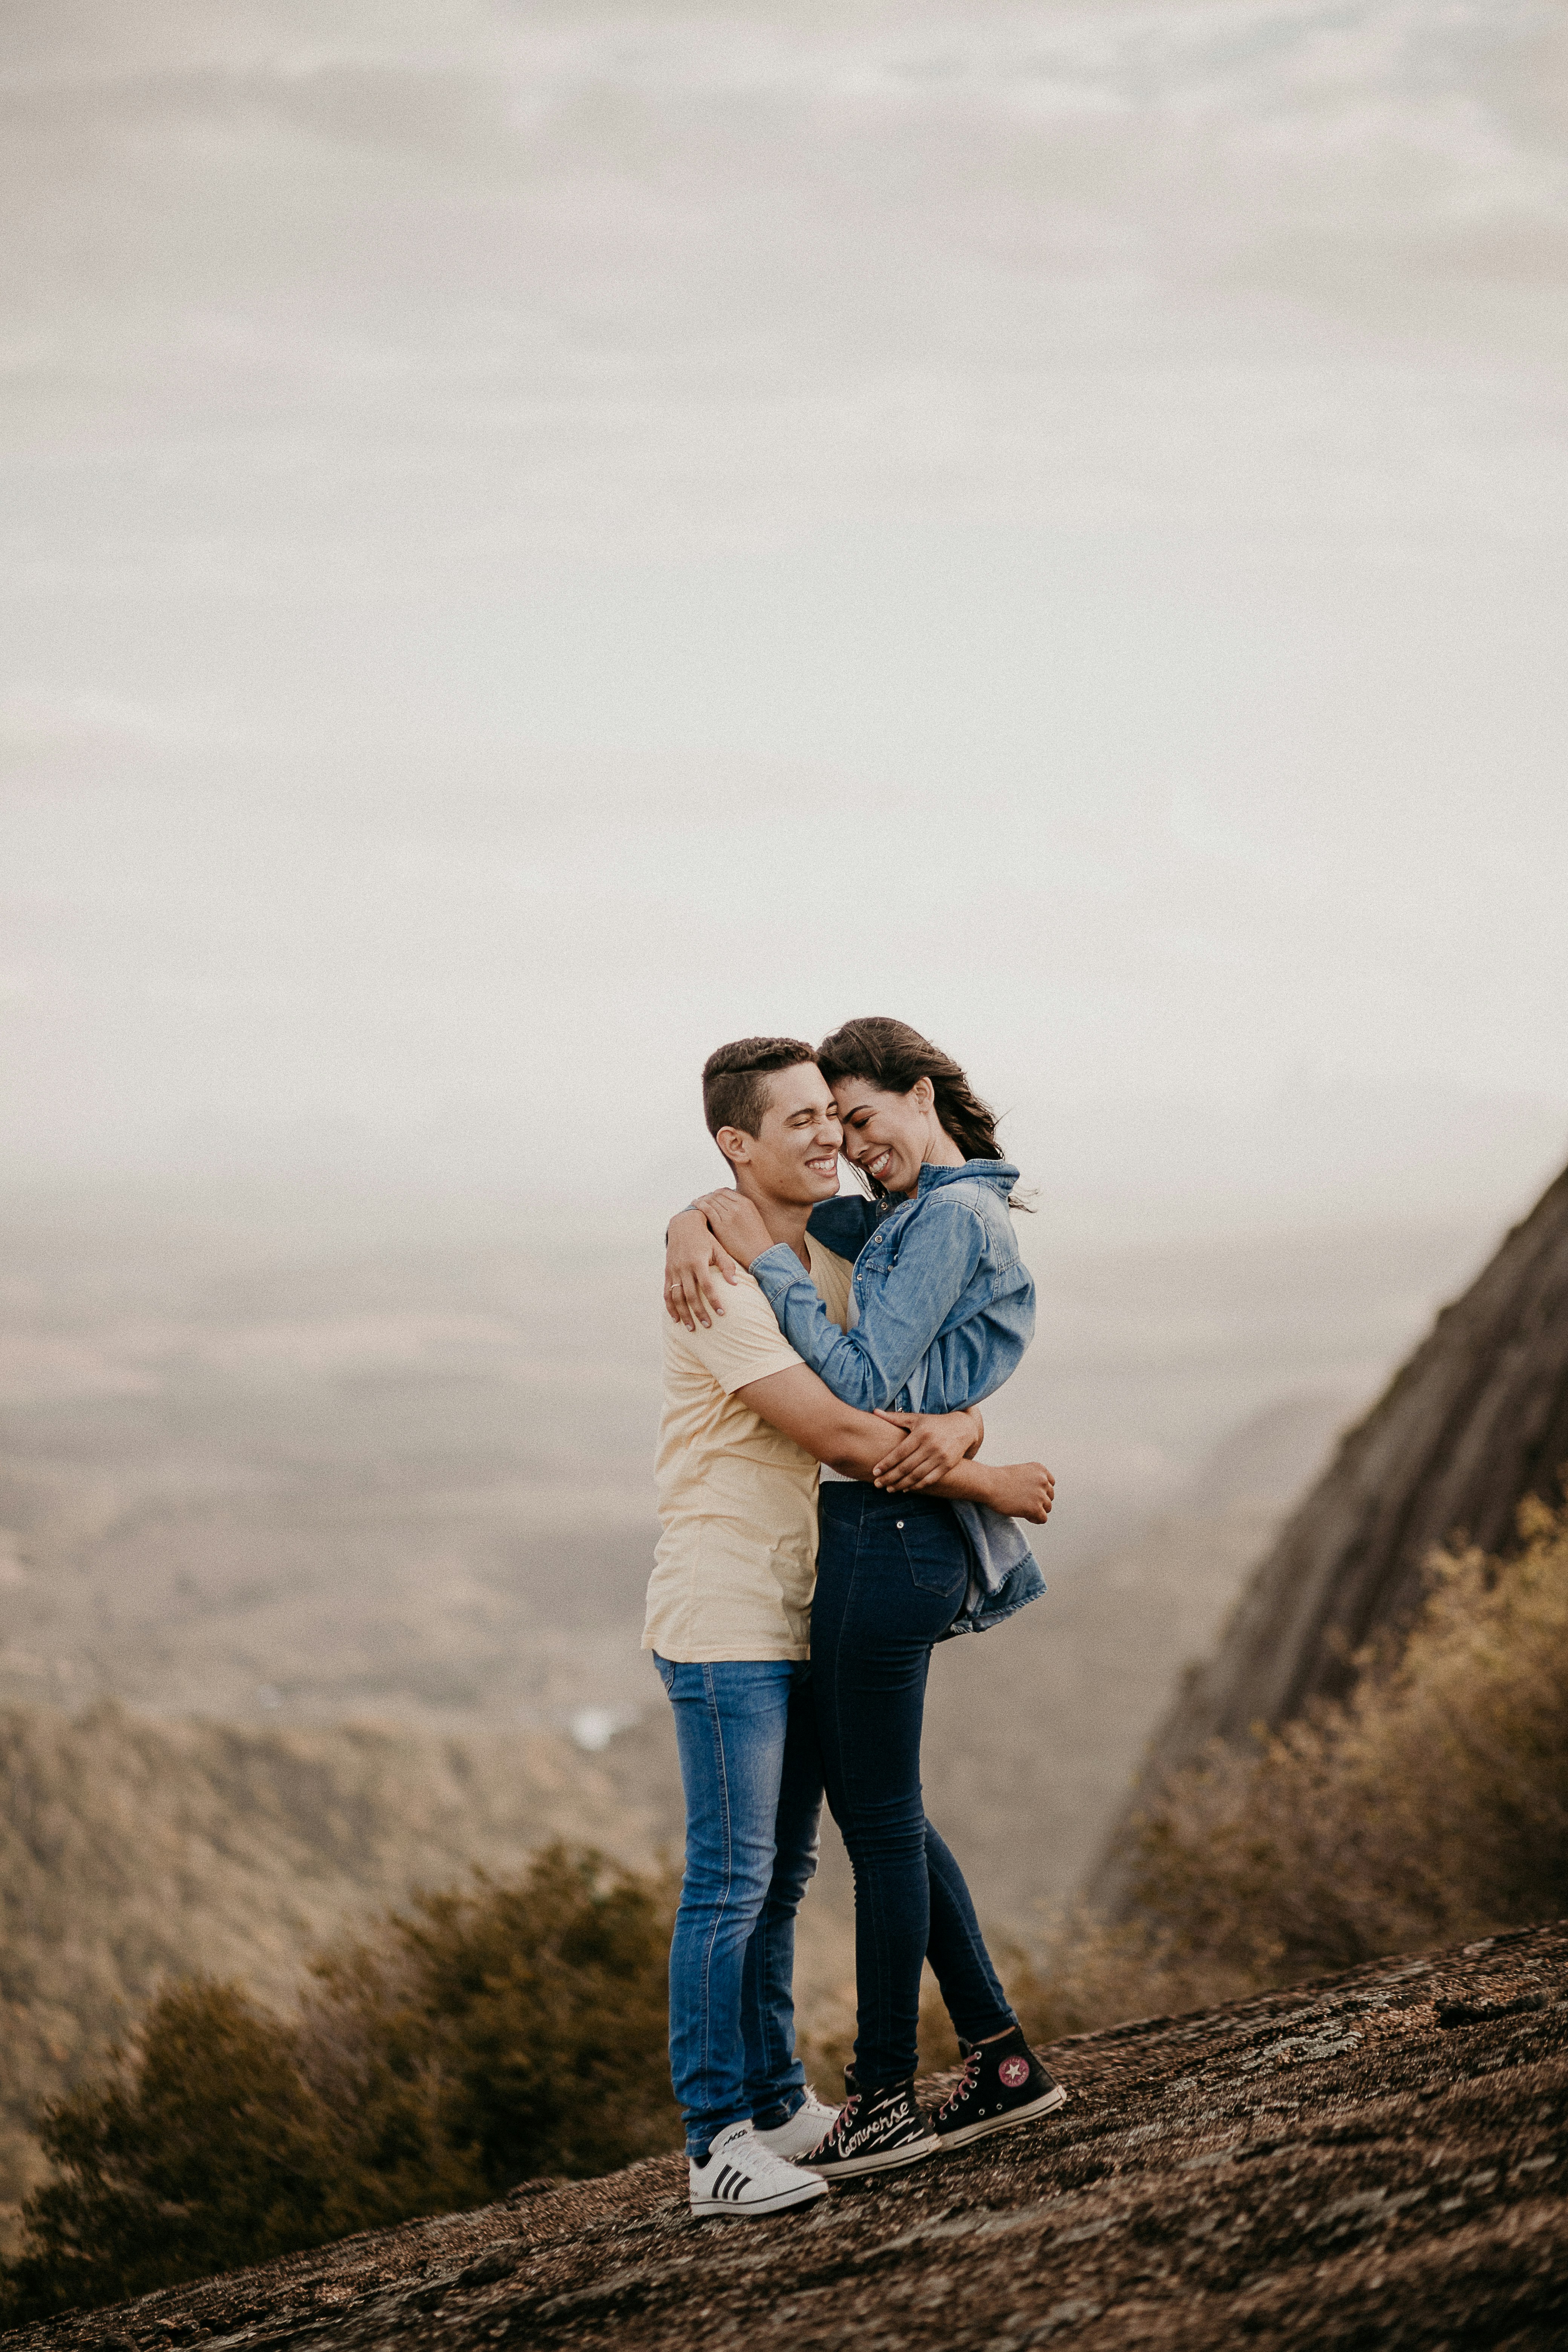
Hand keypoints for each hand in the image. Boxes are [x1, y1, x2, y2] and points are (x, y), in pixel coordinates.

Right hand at [664, 1209, 739, 1329]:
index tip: (721, 1313)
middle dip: (699, 1312)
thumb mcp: (718, 1248)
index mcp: (698, 1261)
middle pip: (690, 1295)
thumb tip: (735, 1285)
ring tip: (691, 1328)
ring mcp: (674, 1271)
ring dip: (683, 1314)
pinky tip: (675, 1319)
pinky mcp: (667, 1272)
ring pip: (676, 1297)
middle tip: (707, 1325)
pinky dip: (670, 1307)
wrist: (683, 1225)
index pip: (706, 1286)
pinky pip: (667, 1292)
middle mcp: (684, 1267)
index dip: (714, 1300)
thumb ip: (727, 1265)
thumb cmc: (705, 1238)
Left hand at [692, 1189, 777, 1270]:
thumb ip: (741, 1209)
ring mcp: (729, 1215)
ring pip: (711, 1200)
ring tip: (695, 1202)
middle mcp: (737, 1206)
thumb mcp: (752, 1217)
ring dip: (702, 1200)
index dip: (715, 1193)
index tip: (710, 1197)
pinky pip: (707, 1209)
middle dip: (707, 1196)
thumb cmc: (756, 1239)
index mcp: (746, 1203)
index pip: (725, 1191)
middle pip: (717, 1194)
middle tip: (701, 1200)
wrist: (759, 1253)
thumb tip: (729, 1206)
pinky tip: (694, 1205)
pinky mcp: (721, 1225)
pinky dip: (699, 1205)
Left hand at [870, 1408, 983, 1491]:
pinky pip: (930, 1479)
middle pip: (906, 1467)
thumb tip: (874, 1412)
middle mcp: (931, 1446)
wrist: (963, 1428)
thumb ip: (895, 1418)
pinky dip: (917, 1486)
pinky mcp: (948, 1465)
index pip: (899, 1453)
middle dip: (890, 1477)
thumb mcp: (916, 1418)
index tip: (875, 1472)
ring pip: (917, 1475)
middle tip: (878, 1484)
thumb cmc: (934, 1423)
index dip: (886, 1464)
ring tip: (889, 1489)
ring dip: (901, 1484)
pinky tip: (906, 1489)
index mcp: (921, 1434)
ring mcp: (940, 1457)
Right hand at [986, 1462, 1055, 1523]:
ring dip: (1036, 1510)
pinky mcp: (1036, 1508)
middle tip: (1023, 1502)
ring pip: (1047, 1508)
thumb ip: (1031, 1480)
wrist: (988, 1484)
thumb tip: (1036, 1495)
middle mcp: (1043, 1481)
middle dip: (1039, 1501)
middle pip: (1050, 1497)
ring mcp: (1040, 1495)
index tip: (1029, 1494)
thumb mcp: (1020, 1472)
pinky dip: (1034, 1519)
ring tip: (1021, 1508)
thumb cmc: (997, 1479)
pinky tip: (1024, 1515)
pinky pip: (1043, 1519)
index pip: (1050, 1484)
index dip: (1040, 1491)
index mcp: (1040, 1469)